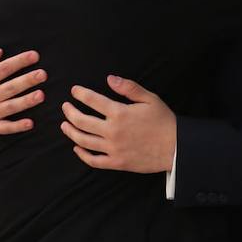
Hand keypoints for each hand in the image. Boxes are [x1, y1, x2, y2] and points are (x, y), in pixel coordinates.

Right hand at [0, 49, 44, 134]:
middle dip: (27, 81)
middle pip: (9, 88)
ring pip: (10, 107)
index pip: (2, 69)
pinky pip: (5, 128)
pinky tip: (31, 123)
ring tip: (41, 95)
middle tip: (43, 74)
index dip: (19, 62)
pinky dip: (17, 126)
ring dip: (26, 102)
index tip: (35, 55)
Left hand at [59, 76, 175, 172]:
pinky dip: (82, 154)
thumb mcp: (150, 99)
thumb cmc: (164, 121)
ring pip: (83, 140)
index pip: (92, 100)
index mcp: (120, 113)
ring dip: (70, 131)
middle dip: (70, 112)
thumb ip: (129, 88)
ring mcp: (113, 148)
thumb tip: (110, 79)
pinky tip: (77, 147)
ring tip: (65, 125)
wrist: (176, 147)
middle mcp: (112, 131)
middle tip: (65, 107)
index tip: (74, 91)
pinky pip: (93, 160)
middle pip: (81, 121)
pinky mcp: (116, 162)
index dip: (80, 94)